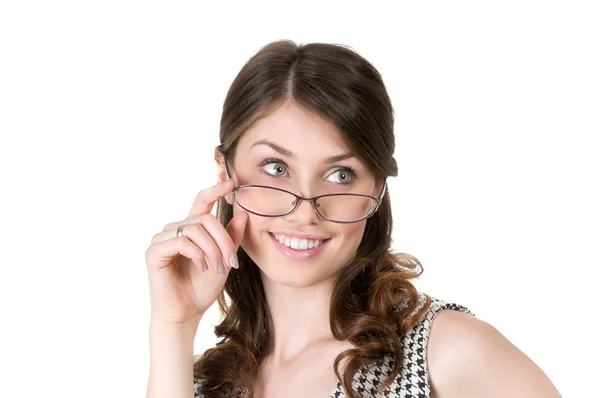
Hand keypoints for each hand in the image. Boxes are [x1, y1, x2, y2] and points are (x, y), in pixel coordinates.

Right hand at [145, 178, 247, 324]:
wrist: (186, 313)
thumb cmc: (202, 288)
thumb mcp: (224, 259)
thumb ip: (231, 237)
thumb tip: (243, 214)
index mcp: (190, 229)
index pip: (202, 201)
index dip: (215, 189)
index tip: (231, 181)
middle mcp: (174, 229)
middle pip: (205, 218)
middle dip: (223, 239)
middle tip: (231, 261)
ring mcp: (162, 239)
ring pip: (194, 229)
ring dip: (212, 249)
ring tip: (217, 268)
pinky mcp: (154, 252)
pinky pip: (181, 241)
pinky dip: (197, 253)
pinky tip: (202, 266)